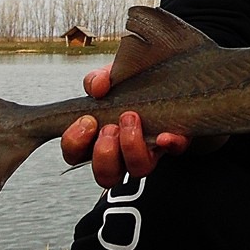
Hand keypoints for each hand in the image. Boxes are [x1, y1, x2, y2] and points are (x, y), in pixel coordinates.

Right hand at [60, 63, 191, 187]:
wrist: (164, 73)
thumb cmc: (130, 82)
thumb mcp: (110, 76)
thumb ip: (98, 79)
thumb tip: (97, 86)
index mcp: (98, 136)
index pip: (75, 155)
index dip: (75, 144)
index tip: (86, 121)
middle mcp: (122, 152)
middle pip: (105, 176)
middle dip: (104, 153)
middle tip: (109, 127)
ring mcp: (149, 150)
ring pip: (138, 170)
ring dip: (131, 147)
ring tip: (131, 119)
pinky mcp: (175, 141)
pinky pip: (174, 150)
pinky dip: (170, 144)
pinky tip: (165, 134)